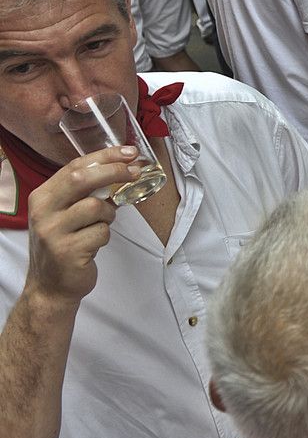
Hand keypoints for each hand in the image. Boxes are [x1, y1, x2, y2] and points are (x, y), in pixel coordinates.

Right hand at [25, 147, 143, 306]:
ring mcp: (52, 231)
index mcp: (43, 196)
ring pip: (96, 207)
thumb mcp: (66, 214)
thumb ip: (86, 193)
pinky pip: (101, 233)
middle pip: (82, 179)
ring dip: (109, 215)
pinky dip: (105, 236)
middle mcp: (43, 211)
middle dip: (114, 172)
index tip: (129, 152)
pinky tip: (93, 244)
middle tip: (135, 172)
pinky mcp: (67, 251)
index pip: (74, 166)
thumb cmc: (65, 244)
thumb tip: (124, 169)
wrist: (51, 285)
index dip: (105, 156)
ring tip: (101, 224)